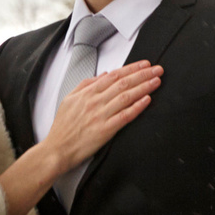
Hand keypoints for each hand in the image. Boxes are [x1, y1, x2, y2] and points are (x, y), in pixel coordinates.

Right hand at [44, 63, 161, 166]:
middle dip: (142, 74)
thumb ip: (85, 85)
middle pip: (123, 83)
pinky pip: (124, 116)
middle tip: (157, 70)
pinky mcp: (105, 130)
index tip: (144, 65)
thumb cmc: (62, 128)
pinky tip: (147, 100)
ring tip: (156, 81)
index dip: (131, 68)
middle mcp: (95, 102)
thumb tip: (102, 75)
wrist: (57, 149)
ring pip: (126, 97)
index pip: (114, 76)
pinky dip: (137, 107)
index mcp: (87, 93)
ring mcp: (101, 115)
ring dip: (143, 87)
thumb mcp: (69, 99)